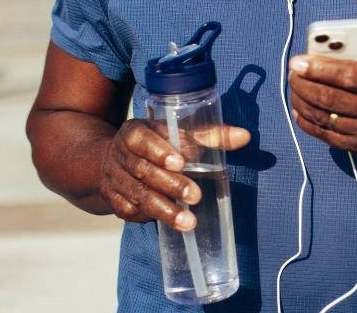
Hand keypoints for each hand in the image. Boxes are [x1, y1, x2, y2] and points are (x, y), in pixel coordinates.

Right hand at [98, 119, 249, 230]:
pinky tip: (168, 224)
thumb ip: (210, 135)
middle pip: (143, 171)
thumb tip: (244, 137)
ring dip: (164, 210)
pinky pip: (131, 211)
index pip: (142, 139)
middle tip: (195, 196)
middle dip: (170, 185)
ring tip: (188, 222)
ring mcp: (115, 180)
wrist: (111, 159)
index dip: (159, 151)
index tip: (180, 162)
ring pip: (138, 195)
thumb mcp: (177, 134)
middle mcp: (121, 155)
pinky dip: (149, 217)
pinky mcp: (115, 202)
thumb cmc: (157, 144)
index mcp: (134, 132)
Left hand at [287, 0, 356, 156]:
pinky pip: (329, 137)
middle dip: (305, 85)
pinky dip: (309, 122)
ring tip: (293, 85)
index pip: (352, 77)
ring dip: (303, 102)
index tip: (299, 60)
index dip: (322, 69)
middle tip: (291, 71)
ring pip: (327, 119)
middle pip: (334, 99)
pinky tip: (299, 107)